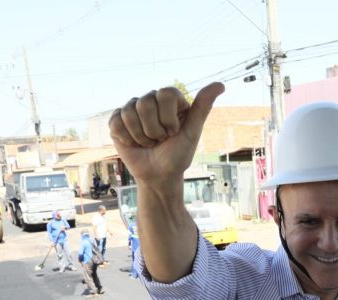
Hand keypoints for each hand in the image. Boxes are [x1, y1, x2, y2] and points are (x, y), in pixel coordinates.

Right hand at [109, 82, 224, 183]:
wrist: (159, 175)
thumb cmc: (178, 155)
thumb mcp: (192, 132)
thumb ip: (203, 107)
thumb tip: (221, 85)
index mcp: (169, 99)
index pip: (165, 94)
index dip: (168, 118)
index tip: (173, 132)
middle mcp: (150, 99)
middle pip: (145, 103)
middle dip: (154, 130)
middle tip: (160, 140)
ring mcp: (132, 109)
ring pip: (129, 113)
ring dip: (141, 136)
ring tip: (148, 143)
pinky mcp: (117, 121)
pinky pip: (116, 122)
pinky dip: (127, 138)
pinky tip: (134, 143)